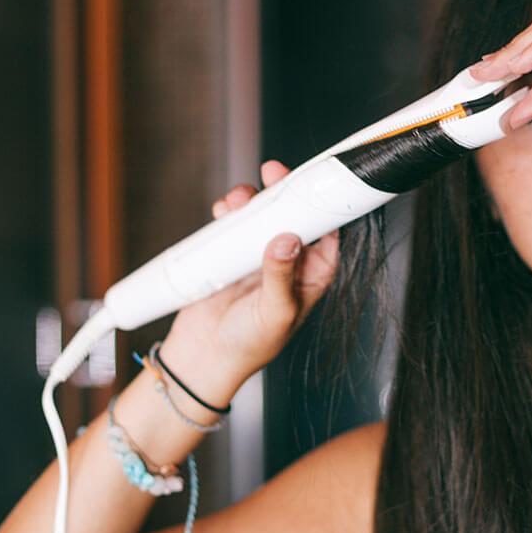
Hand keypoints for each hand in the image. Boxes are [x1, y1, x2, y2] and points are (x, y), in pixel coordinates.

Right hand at [163, 160, 339, 395]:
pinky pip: (234, 222)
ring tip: (238, 199)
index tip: (313, 184)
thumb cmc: (249, 345)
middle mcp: (291, 261)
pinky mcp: (232, 252)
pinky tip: (222, 211)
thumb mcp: (274, 312)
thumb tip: (288, 240)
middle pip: (294, 214)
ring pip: (263, 213)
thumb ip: (280, 276)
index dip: (323, 206)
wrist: (203, 358)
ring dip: (252, 200)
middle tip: (273, 175)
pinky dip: (228, 211)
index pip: (328, 232)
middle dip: (285, 191)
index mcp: (313, 275)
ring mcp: (260, 254)